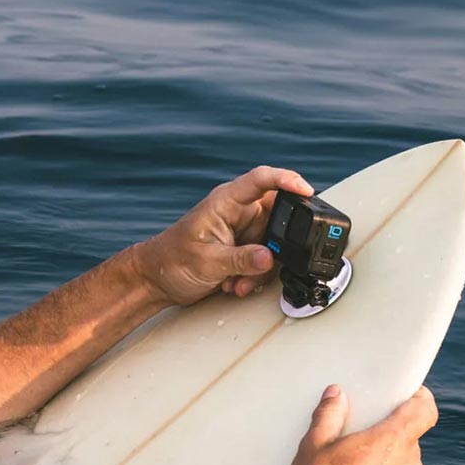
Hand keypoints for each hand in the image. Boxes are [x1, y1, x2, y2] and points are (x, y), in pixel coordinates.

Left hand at [131, 166, 313, 306]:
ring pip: (275, 243)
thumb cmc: (171, 260)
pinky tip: (234, 284)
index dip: (287, 180)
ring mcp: (244, 231)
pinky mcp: (245, 250)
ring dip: (262, 267)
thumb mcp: (208, 261)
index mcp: (226, 201)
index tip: (307, 191)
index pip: (262, 179)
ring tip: (237, 281)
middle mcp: (239, 212)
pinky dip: (255, 276)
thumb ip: (240, 259)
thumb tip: (269, 258)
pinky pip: (265, 260)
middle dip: (278, 243)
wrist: (157, 280)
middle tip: (267, 261)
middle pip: (279, 215)